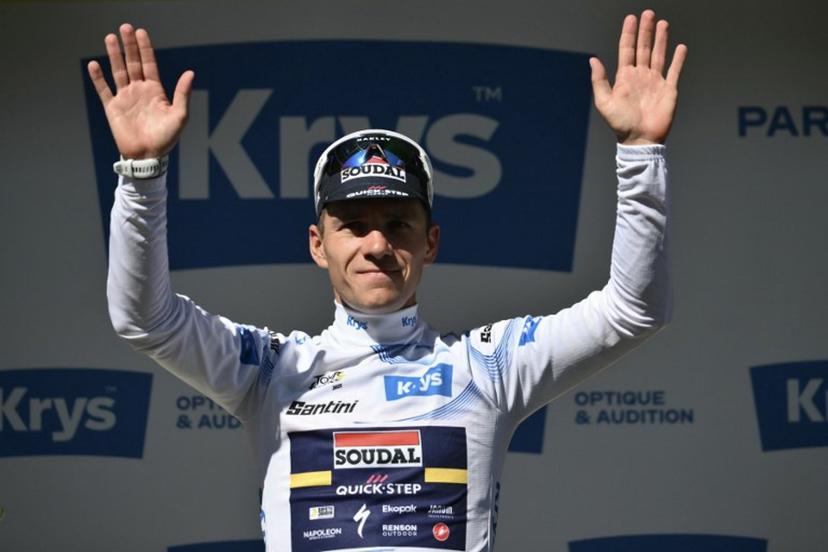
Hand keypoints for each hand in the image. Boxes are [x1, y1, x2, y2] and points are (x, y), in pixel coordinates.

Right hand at [87, 24, 193, 158]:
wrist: (148, 156)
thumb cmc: (166, 138)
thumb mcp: (180, 116)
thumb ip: (182, 94)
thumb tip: (190, 73)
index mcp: (155, 91)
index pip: (149, 64)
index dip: (145, 48)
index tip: (141, 32)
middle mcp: (139, 91)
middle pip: (133, 63)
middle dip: (129, 46)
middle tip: (125, 28)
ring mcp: (125, 98)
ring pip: (118, 71)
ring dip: (114, 55)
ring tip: (110, 38)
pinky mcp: (112, 108)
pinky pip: (103, 90)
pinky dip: (98, 78)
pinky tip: (94, 64)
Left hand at [590, 10, 687, 144]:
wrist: (640, 139)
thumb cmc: (620, 124)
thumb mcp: (604, 102)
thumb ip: (599, 80)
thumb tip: (592, 60)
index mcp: (625, 77)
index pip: (627, 50)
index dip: (629, 34)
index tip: (631, 18)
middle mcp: (641, 76)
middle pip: (643, 48)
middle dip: (646, 31)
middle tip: (648, 13)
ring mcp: (655, 82)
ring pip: (658, 55)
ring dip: (661, 39)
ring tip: (663, 23)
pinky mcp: (669, 90)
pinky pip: (674, 71)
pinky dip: (678, 59)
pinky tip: (680, 47)